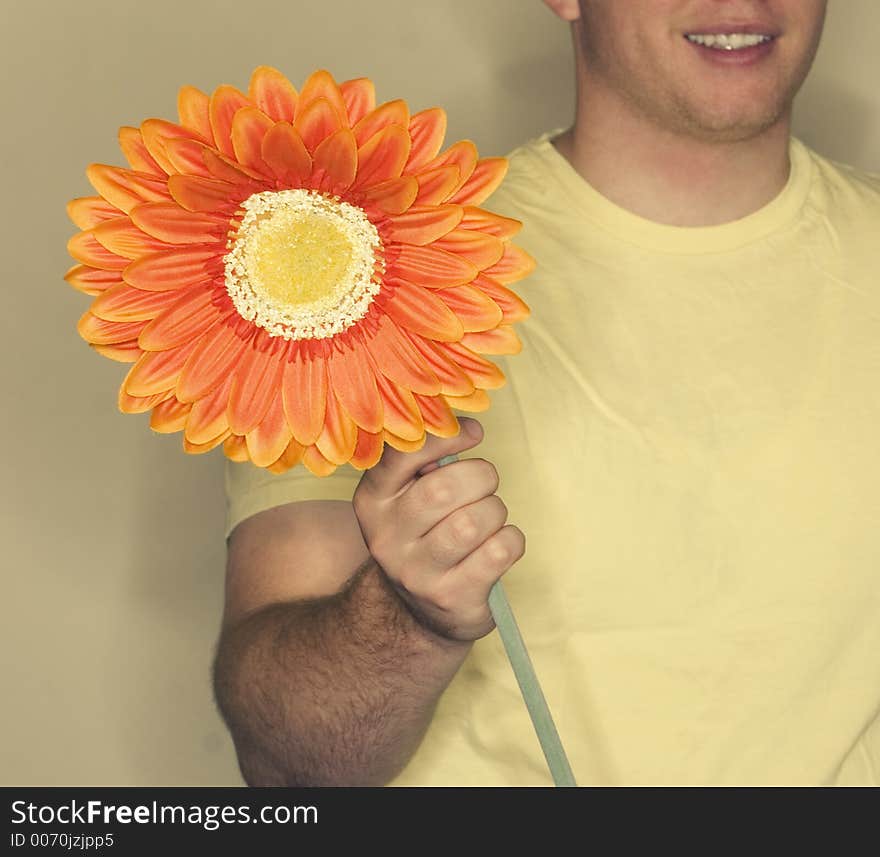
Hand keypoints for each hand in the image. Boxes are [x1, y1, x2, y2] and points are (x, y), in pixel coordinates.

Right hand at [352, 418, 524, 640]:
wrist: (417, 611)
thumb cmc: (425, 536)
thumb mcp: (407, 498)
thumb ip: (425, 463)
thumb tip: (466, 427)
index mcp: (372, 501)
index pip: (404, 454)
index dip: (447, 436)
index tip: (474, 433)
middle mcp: (386, 538)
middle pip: (444, 489)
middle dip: (480, 477)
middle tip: (486, 484)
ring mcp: (417, 572)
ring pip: (474, 521)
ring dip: (495, 511)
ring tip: (489, 518)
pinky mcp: (451, 597)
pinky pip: (499, 551)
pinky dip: (511, 540)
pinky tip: (500, 545)